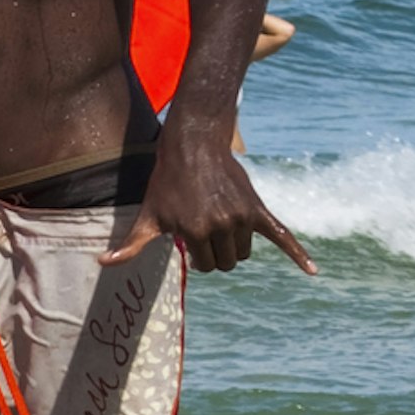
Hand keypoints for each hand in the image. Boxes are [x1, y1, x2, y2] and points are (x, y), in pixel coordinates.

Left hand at [104, 121, 316, 275]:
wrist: (194, 142)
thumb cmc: (166, 181)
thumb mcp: (148, 214)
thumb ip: (130, 245)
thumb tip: (102, 263)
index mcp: (196, 232)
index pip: (205, 266)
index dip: (196, 255)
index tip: (188, 235)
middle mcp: (222, 226)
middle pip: (227, 263)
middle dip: (215, 252)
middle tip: (203, 227)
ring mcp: (243, 217)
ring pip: (244, 252)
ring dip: (233, 244)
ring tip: (218, 219)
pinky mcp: (258, 208)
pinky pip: (282, 237)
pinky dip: (298, 255)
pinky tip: (312, 272)